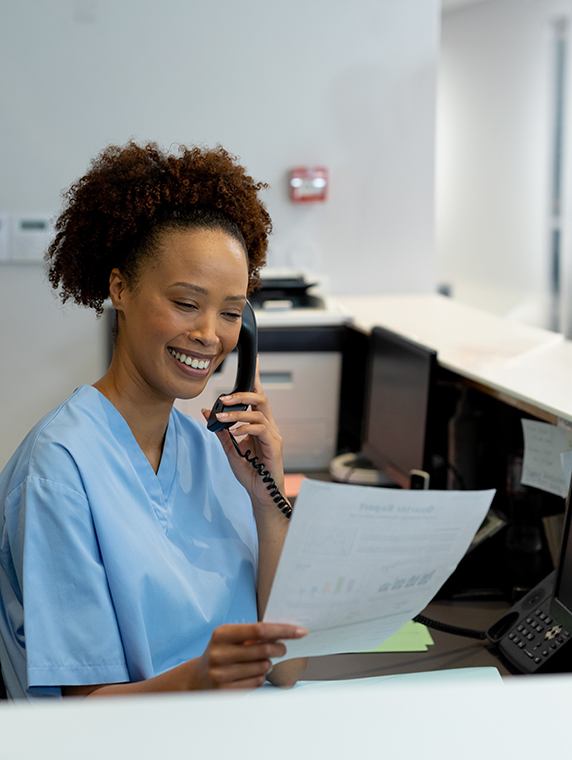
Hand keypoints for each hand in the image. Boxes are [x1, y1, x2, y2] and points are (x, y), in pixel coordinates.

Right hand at [194, 622, 306, 689]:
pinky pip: (256, 682)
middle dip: (279, 649)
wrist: (198, 678)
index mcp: (221, 634)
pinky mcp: (226, 691)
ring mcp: (221, 674)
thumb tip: (285, 633)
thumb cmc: (222, 651)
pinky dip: (260, 677)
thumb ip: (253, 634)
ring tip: (261, 662)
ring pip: (262, 668)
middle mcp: (219, 653)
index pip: (259, 630)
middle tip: (282, 649)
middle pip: (263, 650)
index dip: (283, 630)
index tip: (301, 631)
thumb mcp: (231, 637)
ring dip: (268, 664)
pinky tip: (252, 673)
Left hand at [202, 365, 285, 511]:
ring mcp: (273, 435)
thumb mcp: (230, 449)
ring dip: (238, 413)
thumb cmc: (250, 472)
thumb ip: (221, 430)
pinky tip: (234, 432)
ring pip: (258, 413)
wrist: (262, 495)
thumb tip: (207, 411)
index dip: (255, 377)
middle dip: (243, 392)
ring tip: (222, 417)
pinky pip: (260, 429)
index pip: (257, 396)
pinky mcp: (275, 446)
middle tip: (224, 397)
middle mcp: (269, 426)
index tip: (253, 359)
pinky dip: (245, 428)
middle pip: (261, 398)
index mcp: (259, 424)